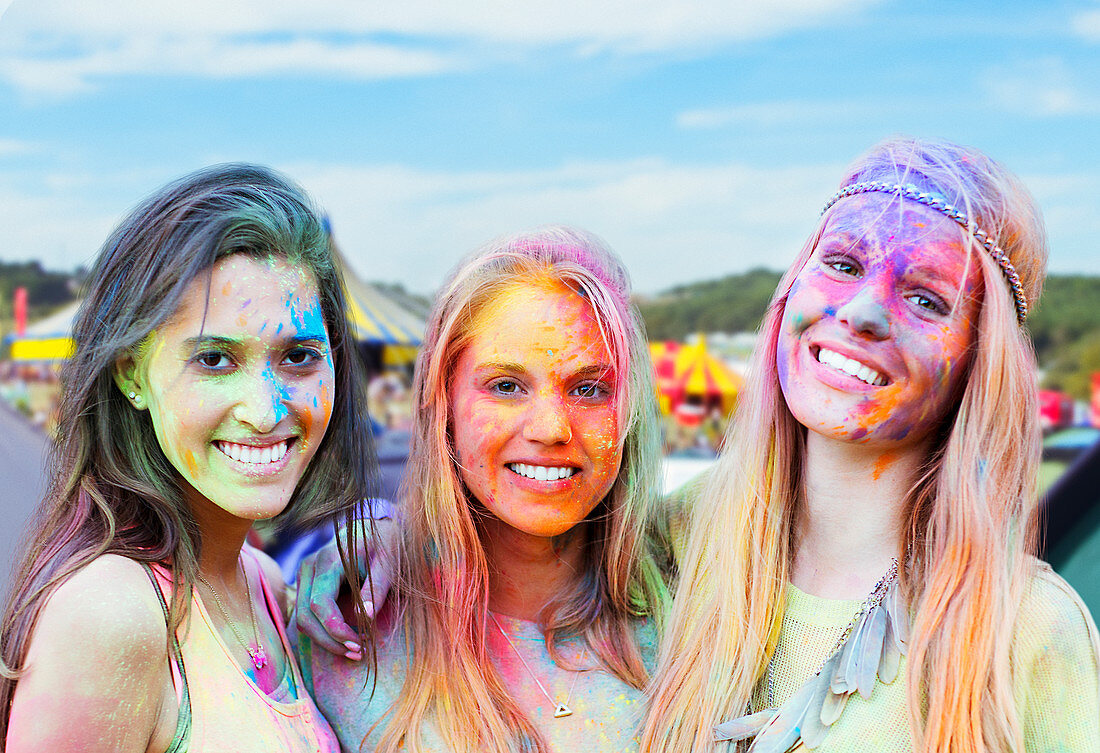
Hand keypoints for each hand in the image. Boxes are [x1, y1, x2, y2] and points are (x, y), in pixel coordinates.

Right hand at [294, 518, 396, 657]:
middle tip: (357, 653)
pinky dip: (321, 630)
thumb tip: (366, 617)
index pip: (320, 604)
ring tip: (354, 649)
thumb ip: (376, 589)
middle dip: (329, 640)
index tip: (358, 644)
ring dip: (324, 639)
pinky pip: (306, 613)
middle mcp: (310, 566)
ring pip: (301, 617)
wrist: (377, 527)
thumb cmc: (386, 544)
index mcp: (328, 559)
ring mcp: (305, 574)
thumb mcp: (389, 564)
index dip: (335, 630)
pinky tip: (344, 638)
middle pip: (305, 615)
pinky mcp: (308, 582)